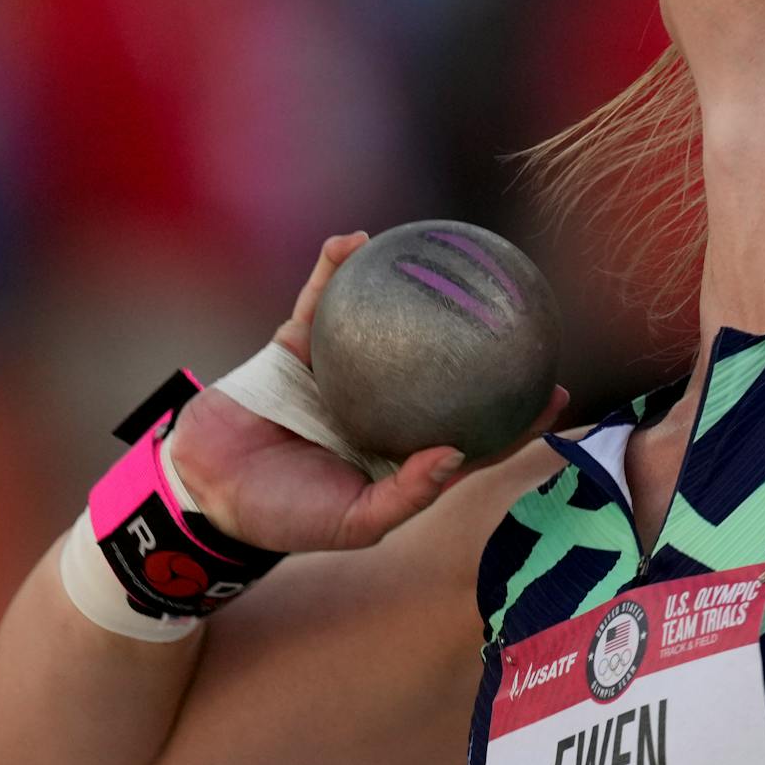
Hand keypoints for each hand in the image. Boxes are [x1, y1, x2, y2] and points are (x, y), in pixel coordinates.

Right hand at [165, 232, 568, 552]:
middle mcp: (381, 406)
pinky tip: (353, 243)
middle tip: (523, 309)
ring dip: (410, 284)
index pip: (475, 431)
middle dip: (481, 339)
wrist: (207, 490)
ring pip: (386, 321)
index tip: (557, 391)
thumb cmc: (285, 516)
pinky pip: (321, 299)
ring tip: (443, 251)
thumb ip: (408, 492)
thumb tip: (457, 455)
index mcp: (402, 449)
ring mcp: (341, 372)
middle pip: (440, 366)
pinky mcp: (297, 346)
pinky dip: (334, 270)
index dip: (516, 416)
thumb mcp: (354, 521)